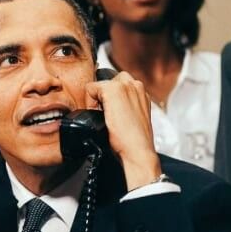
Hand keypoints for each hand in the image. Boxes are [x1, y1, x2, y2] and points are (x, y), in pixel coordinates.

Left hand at [84, 71, 161, 188]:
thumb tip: (108, 106)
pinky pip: (90, 88)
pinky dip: (89, 101)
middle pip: (107, 81)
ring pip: (99, 84)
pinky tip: (98, 115)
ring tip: (101, 116)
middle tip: (103, 114)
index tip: (109, 113)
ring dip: (96, 98)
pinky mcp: (113, 90)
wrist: (138, 150)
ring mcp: (125, 85)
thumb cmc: (134, 140)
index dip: (108, 99)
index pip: (117, 85)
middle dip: (102, 96)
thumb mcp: (131, 117)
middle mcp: (135, 85)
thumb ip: (124, 106)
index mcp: (141, 92)